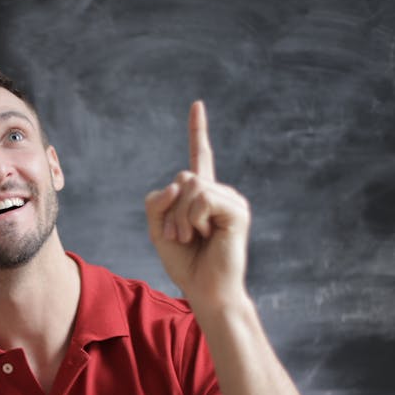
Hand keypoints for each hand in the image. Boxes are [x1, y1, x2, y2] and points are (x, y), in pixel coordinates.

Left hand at [144, 101, 250, 308]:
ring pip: (190, 187)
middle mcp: (218, 192)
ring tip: (192, 238)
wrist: (205, 290)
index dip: (197, 131)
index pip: (199, 157)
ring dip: (180, 218)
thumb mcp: (158, 230)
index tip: (197, 104)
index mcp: (201, 196)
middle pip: (182, 178)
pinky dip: (193, 219)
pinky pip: (202, 199)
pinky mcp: (237, 210)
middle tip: (180, 237)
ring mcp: (230, 200)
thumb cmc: (185, 263)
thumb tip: (179, 182)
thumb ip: (157, 202)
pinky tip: (205, 235)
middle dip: (170, 210)